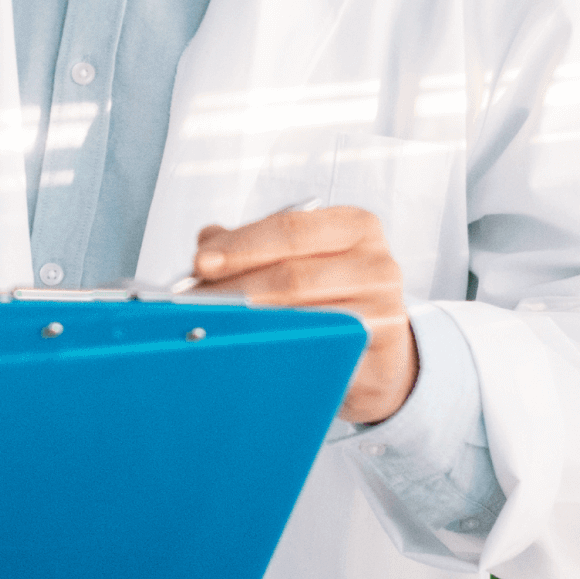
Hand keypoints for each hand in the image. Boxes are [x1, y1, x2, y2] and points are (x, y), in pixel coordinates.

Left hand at [193, 205, 416, 422]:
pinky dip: (282, 349)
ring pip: (305, 315)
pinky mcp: (378, 348)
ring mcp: (383, 306)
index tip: (200, 262)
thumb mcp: (297, 259)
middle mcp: (375, 260)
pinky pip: (322, 349)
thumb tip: (206, 240)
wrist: (380, 353)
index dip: (241, 246)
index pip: (289, 229)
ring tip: (213, 326)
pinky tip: (252, 350)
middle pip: (293, 275)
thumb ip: (251, 245)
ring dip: (252, 323)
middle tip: (195, 303)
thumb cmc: (331, 296)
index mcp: (353, 225)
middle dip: (236, 290)